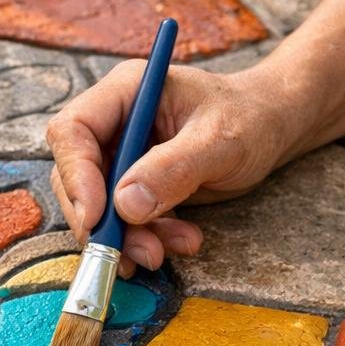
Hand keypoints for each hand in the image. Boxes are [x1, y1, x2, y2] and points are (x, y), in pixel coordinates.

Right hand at [46, 61, 297, 276]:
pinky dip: (146, 238)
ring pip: (98, 205)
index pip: (73, 131)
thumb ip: (174, 168)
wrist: (271, 128)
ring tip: (165, 252)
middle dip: (101, 220)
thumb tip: (125, 205)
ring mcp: (122, 154)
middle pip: (77, 174)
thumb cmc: (250, 118)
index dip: (76, 175)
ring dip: (126, 237)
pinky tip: (183, 241)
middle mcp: (115, 122)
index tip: (96, 217)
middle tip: (129, 253)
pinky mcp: (135, 184)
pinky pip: (124, 219)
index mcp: (126, 92)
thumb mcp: (220, 140)